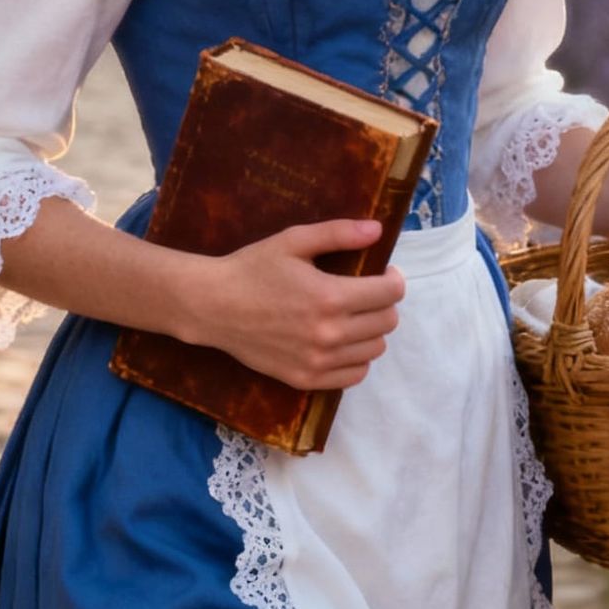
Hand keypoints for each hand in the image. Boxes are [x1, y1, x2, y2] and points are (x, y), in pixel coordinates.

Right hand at [181, 218, 405, 390]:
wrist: (213, 306)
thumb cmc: (253, 268)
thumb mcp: (294, 241)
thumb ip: (339, 233)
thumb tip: (378, 230)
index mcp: (330, 296)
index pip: (390, 293)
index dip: (394, 279)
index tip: (385, 273)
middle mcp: (329, 334)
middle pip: (387, 322)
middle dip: (384, 303)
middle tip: (368, 292)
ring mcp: (318, 361)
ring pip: (374, 349)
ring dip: (372, 330)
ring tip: (354, 315)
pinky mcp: (306, 379)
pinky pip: (354, 375)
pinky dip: (357, 358)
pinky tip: (343, 341)